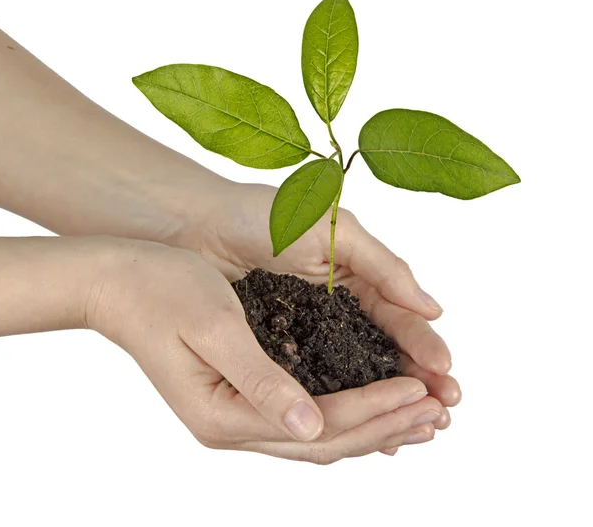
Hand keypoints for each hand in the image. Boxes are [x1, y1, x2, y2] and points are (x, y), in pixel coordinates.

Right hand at [88, 238, 445, 462]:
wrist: (120, 283)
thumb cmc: (162, 293)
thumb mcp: (214, 328)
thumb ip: (261, 380)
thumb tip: (312, 425)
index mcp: (224, 414)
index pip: (320, 423)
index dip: (375, 407)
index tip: (421, 388)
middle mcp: (232, 425)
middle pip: (326, 440)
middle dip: (386, 425)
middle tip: (438, 411)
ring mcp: (235, 415)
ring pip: (319, 435)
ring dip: (372, 425)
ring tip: (419, 416)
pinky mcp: (240, 395)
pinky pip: (304, 418)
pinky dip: (345, 413)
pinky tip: (371, 407)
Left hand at [179, 182, 461, 453]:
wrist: (202, 225)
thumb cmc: (265, 215)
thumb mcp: (332, 231)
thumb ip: (382, 266)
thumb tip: (433, 308)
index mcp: (359, 278)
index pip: (400, 320)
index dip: (424, 348)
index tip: (446, 377)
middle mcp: (340, 311)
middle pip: (386, 354)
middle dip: (417, 383)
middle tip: (444, 415)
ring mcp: (311, 334)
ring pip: (355, 375)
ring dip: (385, 402)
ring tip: (414, 432)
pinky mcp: (279, 351)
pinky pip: (314, 383)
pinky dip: (338, 405)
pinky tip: (360, 430)